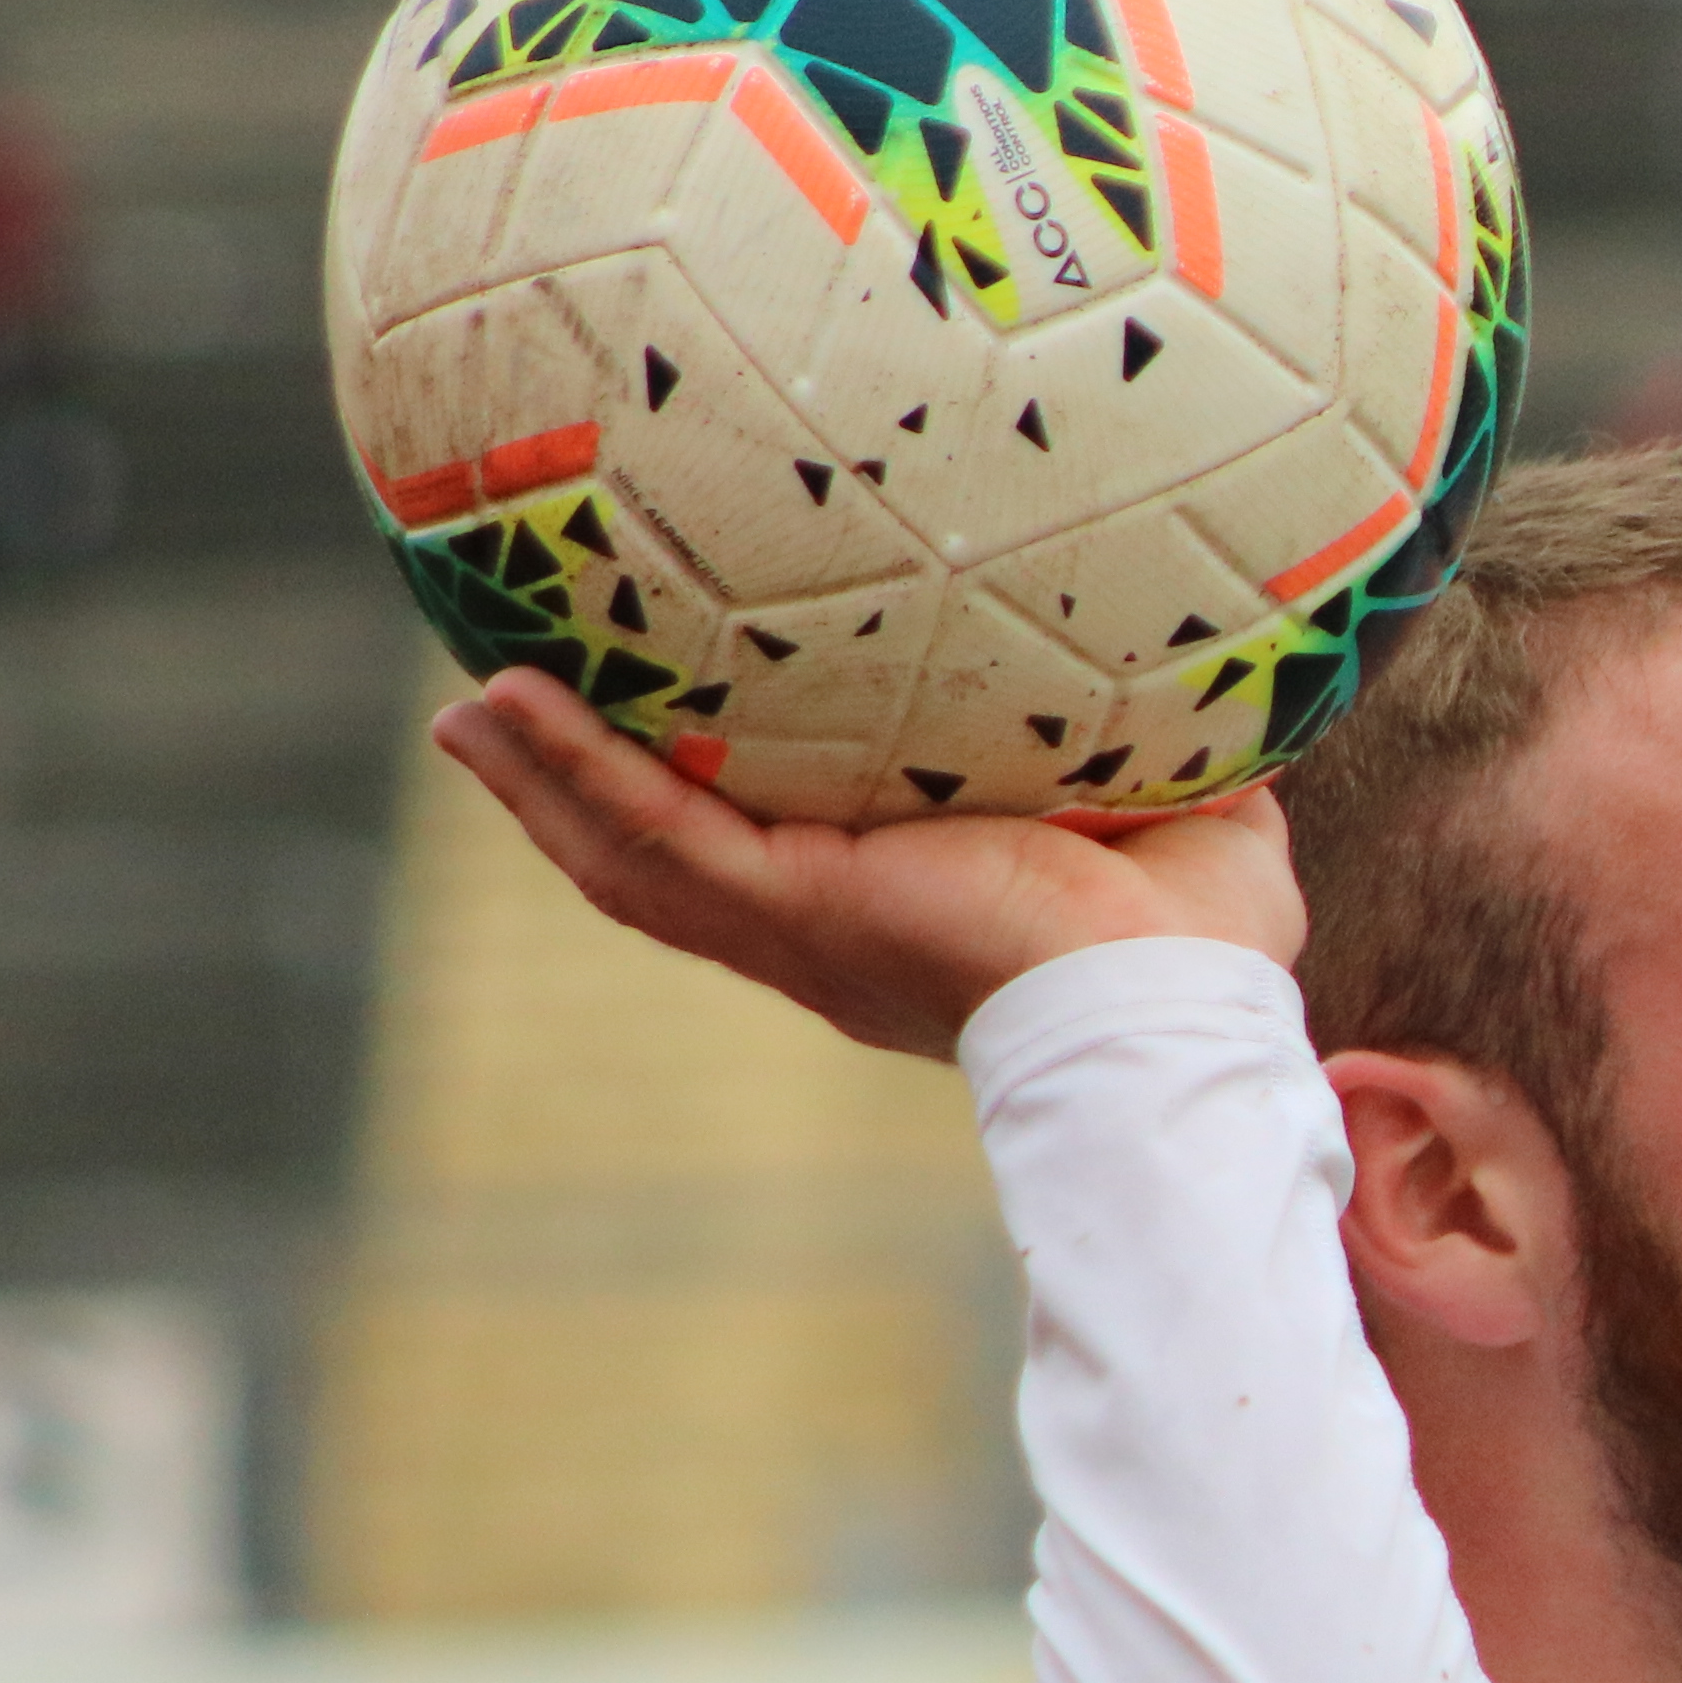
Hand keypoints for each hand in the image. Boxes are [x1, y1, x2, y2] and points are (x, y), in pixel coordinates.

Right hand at [431, 670, 1305, 1061]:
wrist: (1172, 1003)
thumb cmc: (1195, 944)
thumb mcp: (1183, 826)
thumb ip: (1170, 755)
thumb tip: (1214, 678)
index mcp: (900, 918)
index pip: (775, 856)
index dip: (707, 802)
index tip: (659, 735)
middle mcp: (829, 936)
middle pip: (662, 862)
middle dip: (575, 795)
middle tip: (499, 714)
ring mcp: (798, 930)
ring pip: (629, 853)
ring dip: (543, 781)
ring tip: (467, 709)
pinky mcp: (793, 910)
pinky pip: (654, 830)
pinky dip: (576, 770)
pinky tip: (509, 706)